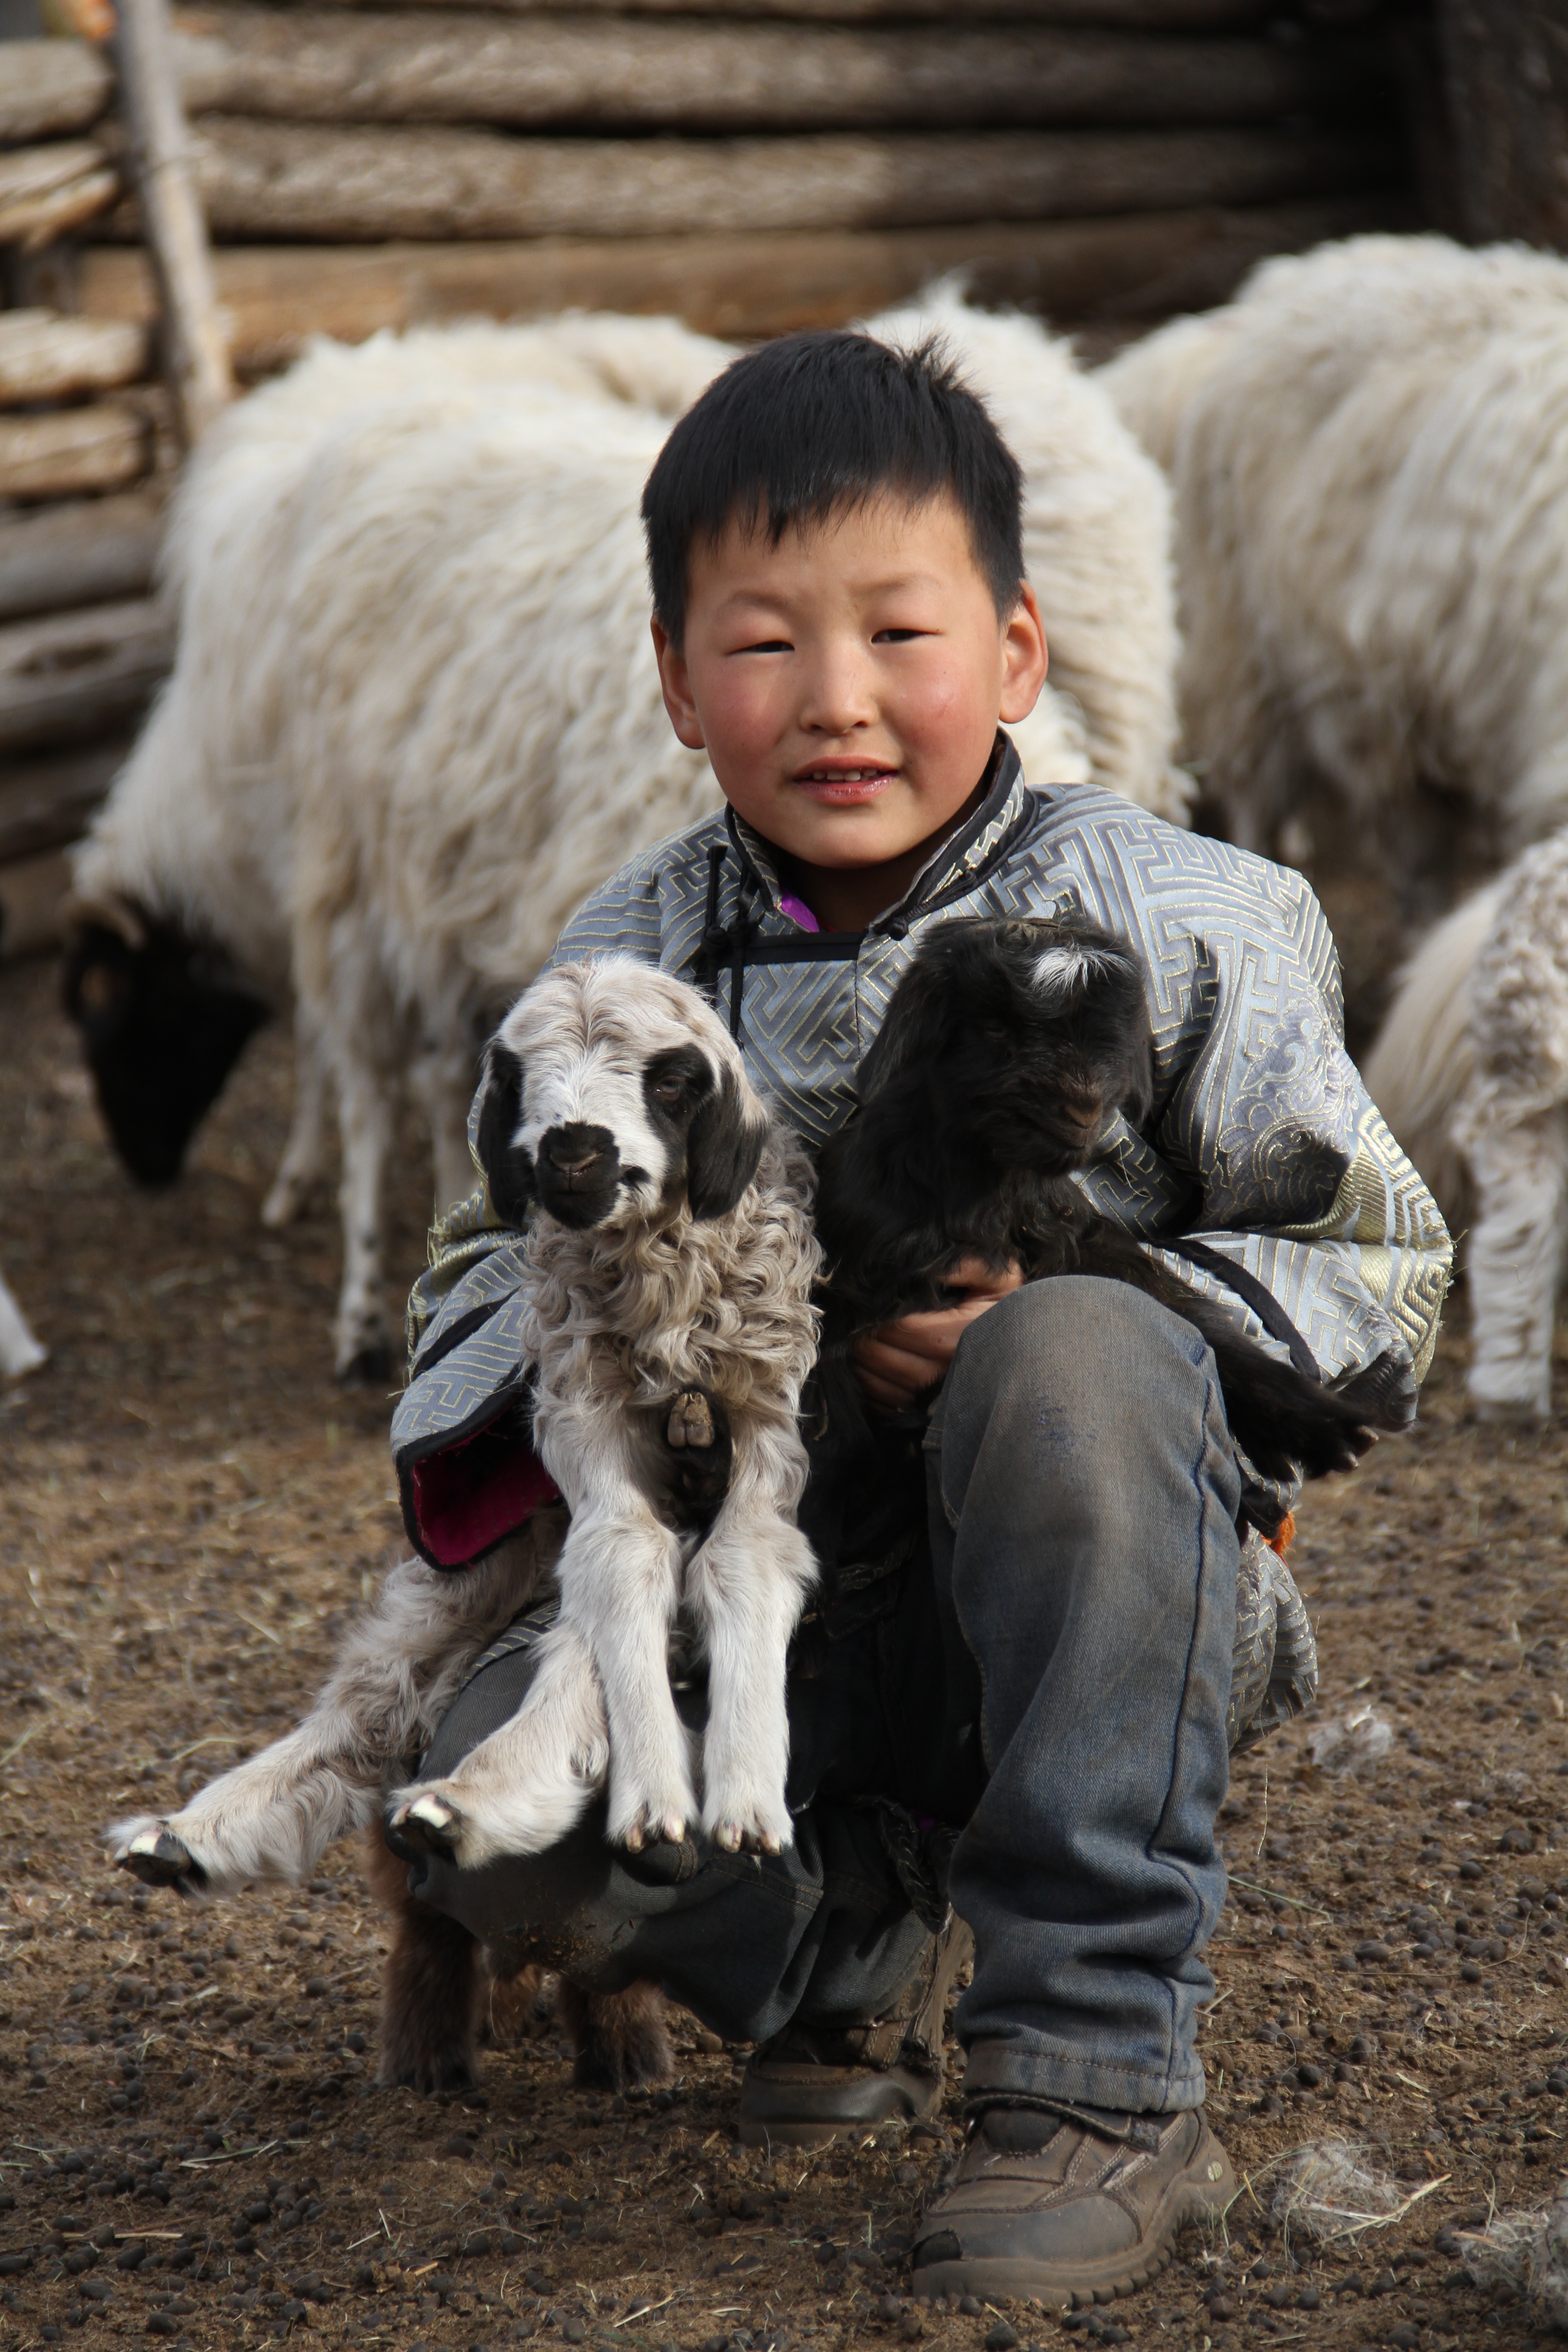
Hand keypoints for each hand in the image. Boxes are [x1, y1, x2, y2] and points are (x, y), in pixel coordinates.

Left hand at [851, 1256, 1023, 1411]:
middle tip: (858, 1318)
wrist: (1028, 1352)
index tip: (871, 1301)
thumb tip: (935, 1267)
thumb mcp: (999, 1277)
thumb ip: (969, 1264)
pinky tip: (870, 1367)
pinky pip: (881, 1403)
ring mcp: (930, 1399)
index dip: (879, 1314)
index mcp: (954, 1337)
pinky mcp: (921, 1414)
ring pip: (875, 1380)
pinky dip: (868, 1385)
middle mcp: (940, 1373)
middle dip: (863, 1335)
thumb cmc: (1008, 1310)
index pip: (899, 1327)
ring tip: (861, 1339)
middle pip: (880, 1355)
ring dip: (860, 1360)